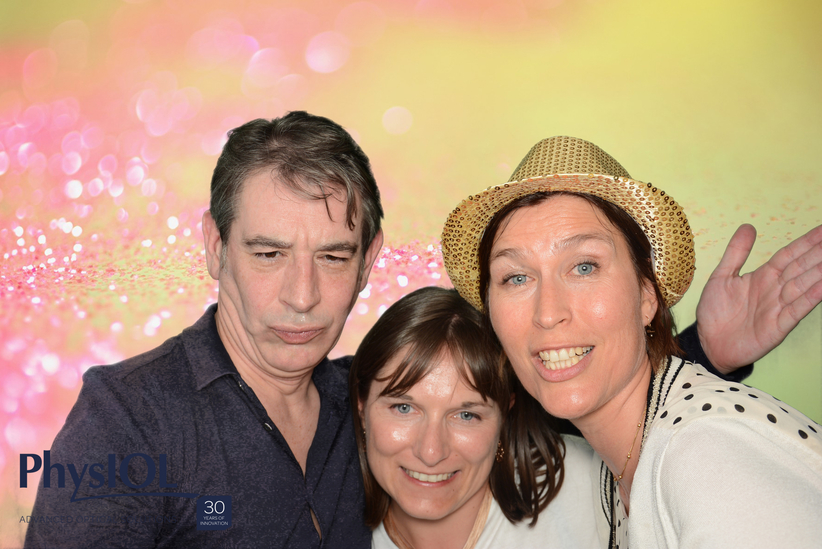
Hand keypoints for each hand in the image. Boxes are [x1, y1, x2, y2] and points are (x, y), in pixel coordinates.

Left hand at [696, 223, 821, 373]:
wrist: (708, 343)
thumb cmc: (715, 311)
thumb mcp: (721, 276)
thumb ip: (736, 253)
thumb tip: (748, 226)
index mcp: (763, 276)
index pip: (789, 255)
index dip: (806, 242)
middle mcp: (775, 290)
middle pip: (801, 267)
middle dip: (818, 254)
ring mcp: (778, 308)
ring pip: (804, 285)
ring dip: (818, 273)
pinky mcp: (778, 327)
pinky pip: (797, 310)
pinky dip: (811, 298)